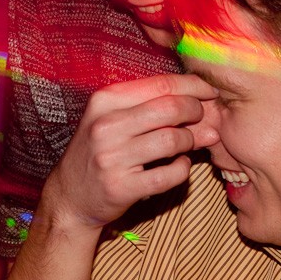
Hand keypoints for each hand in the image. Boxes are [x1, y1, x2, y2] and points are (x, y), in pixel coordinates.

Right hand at [41, 73, 218, 231]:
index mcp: (105, 100)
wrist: (70, 195)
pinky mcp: (121, 187)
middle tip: (201, 118)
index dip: (194, 86)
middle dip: (196, 111)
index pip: (161, 84)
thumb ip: (153, 105)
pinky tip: (179, 165)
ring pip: (173, 140)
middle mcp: (106, 125)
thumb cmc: (100, 149)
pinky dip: (183, 169)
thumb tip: (205, 100)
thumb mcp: (115, 118)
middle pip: (171, 108)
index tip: (210, 92)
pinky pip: (170, 174)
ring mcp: (112, 157)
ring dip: (190, 141)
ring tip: (187, 144)